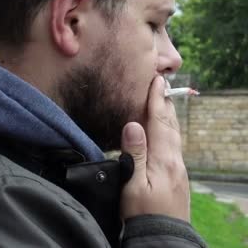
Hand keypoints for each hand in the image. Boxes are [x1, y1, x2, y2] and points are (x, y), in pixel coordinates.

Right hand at [120, 75, 189, 221]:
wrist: (163, 238)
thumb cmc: (142, 214)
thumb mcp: (133, 184)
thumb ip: (135, 154)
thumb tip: (133, 125)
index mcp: (164, 160)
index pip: (160, 123)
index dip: (157, 100)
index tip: (156, 80)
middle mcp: (175, 161)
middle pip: (171, 126)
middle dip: (165, 104)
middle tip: (162, 84)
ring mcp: (178, 170)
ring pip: (174, 136)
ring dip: (168, 116)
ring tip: (162, 103)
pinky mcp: (177, 178)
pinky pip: (173, 146)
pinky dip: (167, 131)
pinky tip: (162, 133)